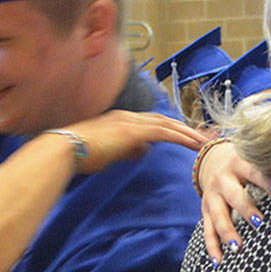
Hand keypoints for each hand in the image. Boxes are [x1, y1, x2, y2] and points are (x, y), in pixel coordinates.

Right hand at [51, 111, 205, 174]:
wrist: (65, 149)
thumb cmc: (81, 154)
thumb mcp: (109, 152)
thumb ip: (128, 150)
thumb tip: (145, 151)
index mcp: (122, 120)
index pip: (154, 123)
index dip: (173, 129)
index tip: (188, 137)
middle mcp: (129, 117)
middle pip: (165, 120)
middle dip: (185, 129)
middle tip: (204, 137)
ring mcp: (130, 121)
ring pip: (167, 124)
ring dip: (187, 133)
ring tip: (205, 142)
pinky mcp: (131, 131)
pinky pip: (163, 132)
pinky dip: (180, 137)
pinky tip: (193, 144)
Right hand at [197, 141, 270, 263]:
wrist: (215, 163)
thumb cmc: (248, 167)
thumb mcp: (255, 162)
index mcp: (238, 164)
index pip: (253, 172)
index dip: (265, 181)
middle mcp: (222, 179)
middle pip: (233, 196)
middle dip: (246, 210)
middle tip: (260, 223)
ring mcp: (211, 196)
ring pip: (218, 216)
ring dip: (228, 232)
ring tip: (238, 248)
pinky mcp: (204, 211)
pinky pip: (207, 231)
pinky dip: (212, 247)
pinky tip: (218, 261)